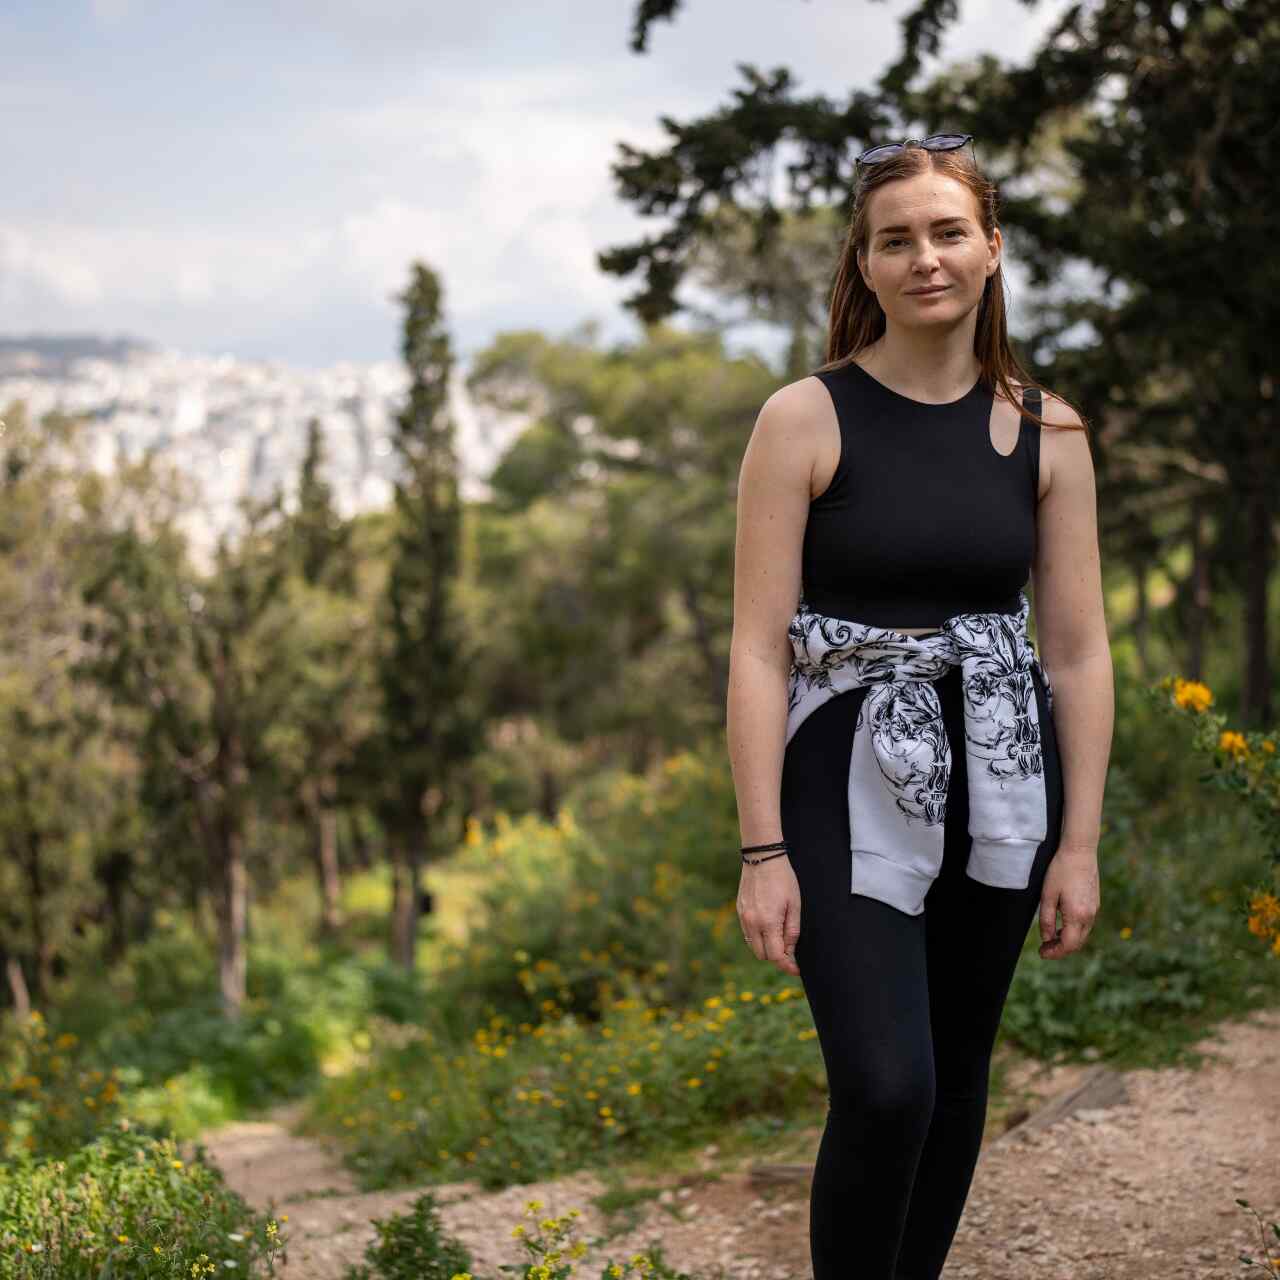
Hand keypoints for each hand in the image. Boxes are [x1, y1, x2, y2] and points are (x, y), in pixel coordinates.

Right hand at [738, 857, 801, 976]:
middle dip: (777, 957)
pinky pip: (747, 933)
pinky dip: (758, 936)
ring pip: (753, 946)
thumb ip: (792, 931)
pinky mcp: (739, 911)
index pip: (775, 956)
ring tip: (779, 936)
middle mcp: (752, 923)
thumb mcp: (794, 905)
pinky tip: (768, 925)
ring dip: (766, 947)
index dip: (787, 966)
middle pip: (762, 955)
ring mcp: (743, 918)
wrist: (762, 858)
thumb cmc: (783, 880)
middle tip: (790, 950)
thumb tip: (790, 952)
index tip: (797, 969)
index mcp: (768, 922)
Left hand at [1039, 844, 1099, 959]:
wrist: (1080, 851)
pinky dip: (1074, 931)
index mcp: (1078, 915)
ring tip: (1050, 939)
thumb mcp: (1047, 895)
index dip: (1055, 953)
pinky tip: (1062, 926)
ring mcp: (1095, 910)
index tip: (1042, 953)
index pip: (1069, 945)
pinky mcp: (1095, 903)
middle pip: (1077, 943)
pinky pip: (1086, 925)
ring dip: (1068, 941)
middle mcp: (1090, 915)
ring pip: (1082, 935)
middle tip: (1044, 949)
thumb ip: (1046, 919)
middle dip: (1061, 949)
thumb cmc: (1060, 870)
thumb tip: (1046, 938)